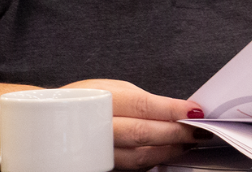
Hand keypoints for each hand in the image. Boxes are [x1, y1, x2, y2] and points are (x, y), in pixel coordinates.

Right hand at [61, 79, 204, 168]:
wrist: (52, 119)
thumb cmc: (87, 99)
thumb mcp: (115, 88)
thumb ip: (146, 101)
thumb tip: (179, 109)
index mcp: (103, 100)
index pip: (143, 106)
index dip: (172, 110)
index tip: (195, 111)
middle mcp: (99, 127)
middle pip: (144, 133)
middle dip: (177, 133)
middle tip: (198, 131)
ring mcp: (99, 151)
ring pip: (142, 156)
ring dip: (170, 150)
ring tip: (187, 142)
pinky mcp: (103, 165)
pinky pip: (134, 166)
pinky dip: (154, 159)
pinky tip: (167, 152)